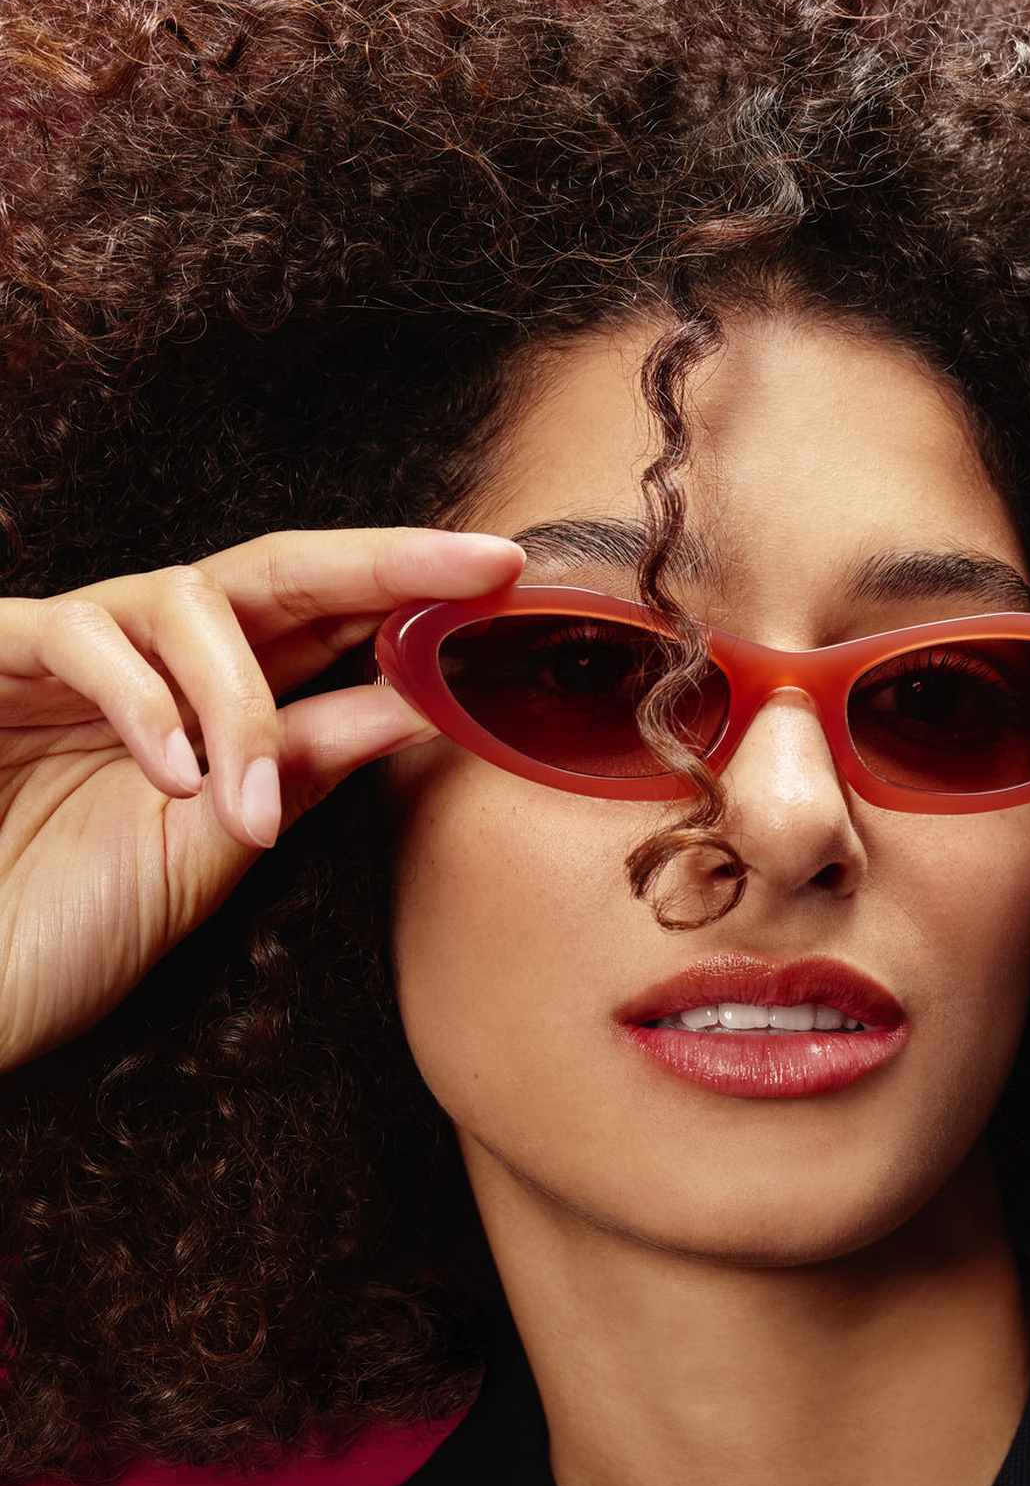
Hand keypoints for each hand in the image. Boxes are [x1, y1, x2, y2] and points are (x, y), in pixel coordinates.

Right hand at [0, 526, 522, 1072]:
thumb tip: (422, 703)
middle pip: (274, 570)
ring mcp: (66, 655)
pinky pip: (77, 637)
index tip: (508, 579)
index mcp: (208, 700)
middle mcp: (148, 660)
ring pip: (183, 599)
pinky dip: (140, 704)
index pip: (321, 620)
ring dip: (238, 698)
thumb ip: (302, 764)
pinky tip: (171, 778)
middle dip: (383, 563)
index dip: (410, 591)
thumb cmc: (66, 921)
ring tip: (241, 804)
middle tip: (480, 568)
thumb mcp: (214, 847)